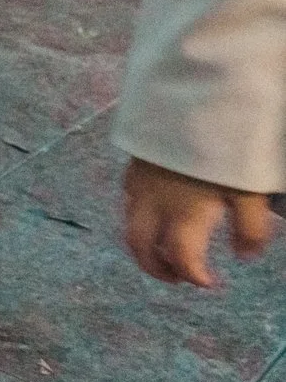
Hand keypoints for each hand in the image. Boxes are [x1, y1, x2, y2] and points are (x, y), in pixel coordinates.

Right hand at [124, 157, 277, 286]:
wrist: (195, 97)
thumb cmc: (226, 146)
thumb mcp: (251, 189)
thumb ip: (251, 229)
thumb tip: (243, 256)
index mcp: (183, 213)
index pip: (181, 257)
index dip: (194, 276)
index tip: (211, 283)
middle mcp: (154, 203)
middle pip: (140, 245)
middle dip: (156, 268)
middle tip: (177, 277)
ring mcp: (140, 182)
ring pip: (130, 223)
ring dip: (145, 243)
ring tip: (166, 247)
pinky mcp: (135, 163)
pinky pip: (129, 198)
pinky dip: (140, 216)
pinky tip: (157, 209)